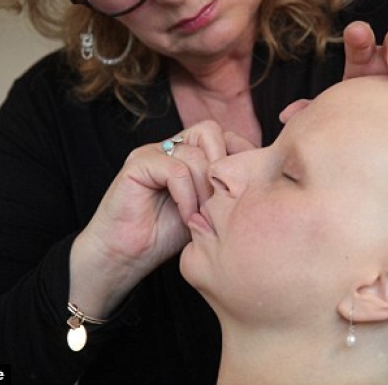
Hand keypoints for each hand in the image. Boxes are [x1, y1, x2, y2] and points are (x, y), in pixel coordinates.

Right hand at [68, 121, 231, 316]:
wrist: (126, 255)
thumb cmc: (166, 234)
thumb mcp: (209, 209)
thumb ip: (227, 189)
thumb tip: (261, 180)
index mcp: (191, 153)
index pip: (226, 136)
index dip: (239, 159)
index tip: (243, 191)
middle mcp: (173, 147)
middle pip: (211, 132)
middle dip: (222, 167)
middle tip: (221, 202)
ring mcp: (153, 152)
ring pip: (194, 153)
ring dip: (205, 189)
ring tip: (202, 215)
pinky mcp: (137, 164)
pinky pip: (175, 169)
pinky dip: (186, 195)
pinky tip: (186, 216)